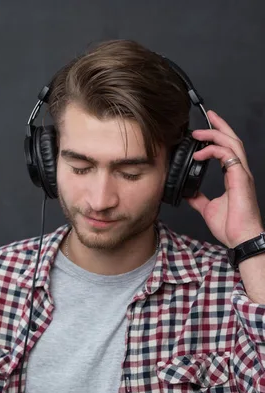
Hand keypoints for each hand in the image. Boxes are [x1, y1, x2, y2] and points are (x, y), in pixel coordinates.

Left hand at [188, 110, 262, 247]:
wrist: (241, 238)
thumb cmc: (231, 226)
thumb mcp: (208, 207)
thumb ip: (199, 197)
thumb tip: (188, 192)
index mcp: (233, 176)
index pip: (227, 149)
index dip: (218, 136)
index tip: (204, 130)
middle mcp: (239, 172)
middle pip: (233, 140)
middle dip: (220, 126)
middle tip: (208, 116)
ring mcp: (242, 174)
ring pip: (232, 144)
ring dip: (215, 134)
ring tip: (198, 133)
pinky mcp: (240, 178)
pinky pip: (228, 156)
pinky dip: (213, 151)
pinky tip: (199, 154)